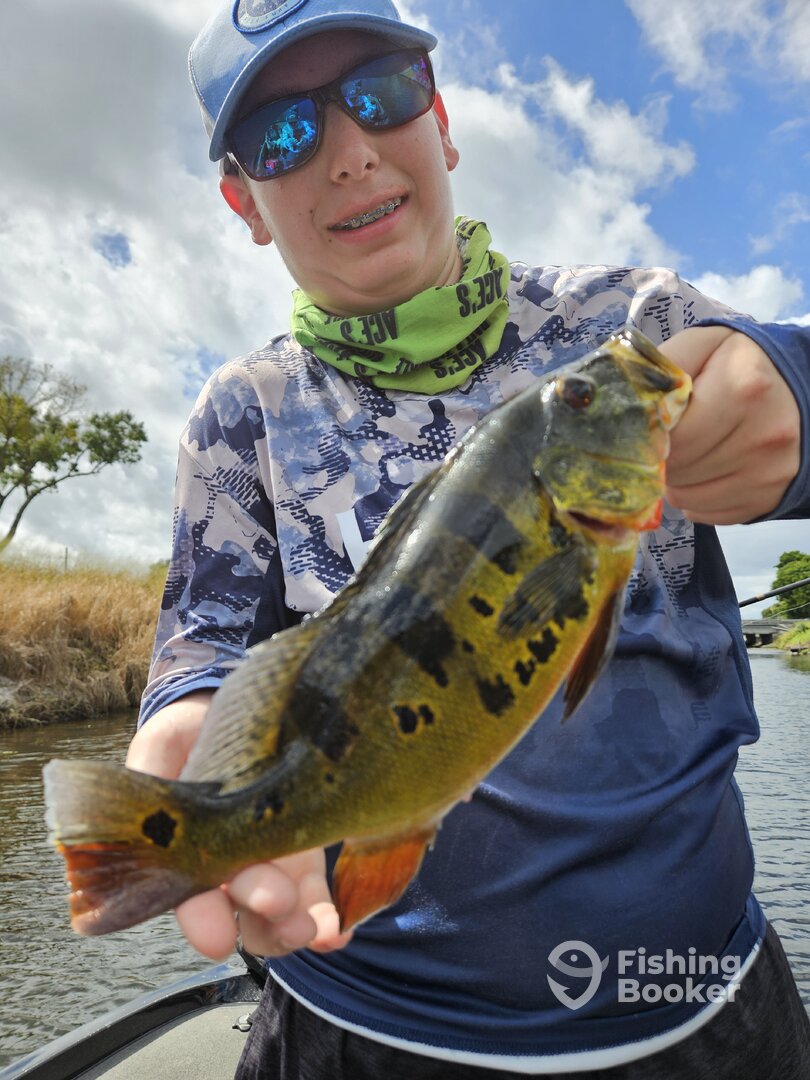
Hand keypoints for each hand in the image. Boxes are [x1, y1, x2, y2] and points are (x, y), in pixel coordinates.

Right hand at [126, 693, 352, 960]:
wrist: (238, 714)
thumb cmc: (189, 735)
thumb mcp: (162, 744)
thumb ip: (150, 769)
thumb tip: (144, 790)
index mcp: (182, 851)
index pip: (188, 895)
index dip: (201, 918)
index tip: (217, 939)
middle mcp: (225, 869)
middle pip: (243, 908)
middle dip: (261, 913)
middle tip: (279, 902)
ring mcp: (268, 866)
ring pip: (279, 915)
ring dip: (294, 926)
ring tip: (314, 927)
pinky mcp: (304, 857)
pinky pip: (316, 896)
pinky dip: (327, 917)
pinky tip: (337, 931)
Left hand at [659, 326, 800, 524]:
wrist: (798, 389)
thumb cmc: (740, 366)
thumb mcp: (704, 345)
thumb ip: (661, 365)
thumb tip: (621, 399)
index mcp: (743, 387)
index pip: (672, 436)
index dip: (650, 435)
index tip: (649, 426)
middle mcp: (763, 435)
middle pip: (677, 471)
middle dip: (660, 459)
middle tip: (666, 440)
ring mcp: (769, 473)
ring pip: (686, 499)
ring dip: (674, 481)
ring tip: (686, 453)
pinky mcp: (769, 499)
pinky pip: (707, 515)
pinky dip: (695, 499)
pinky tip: (703, 472)